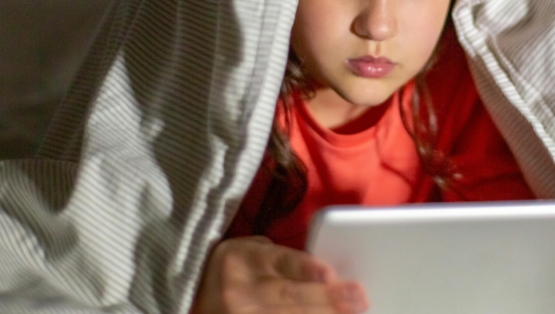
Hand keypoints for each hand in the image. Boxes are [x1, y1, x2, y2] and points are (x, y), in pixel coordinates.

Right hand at [191, 236, 368, 313]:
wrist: (195, 299)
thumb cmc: (234, 273)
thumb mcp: (249, 253)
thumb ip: (282, 258)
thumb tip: (329, 273)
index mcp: (241, 258)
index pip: (280, 262)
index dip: (307, 269)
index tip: (331, 275)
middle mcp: (236, 290)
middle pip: (287, 296)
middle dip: (327, 300)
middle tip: (358, 299)